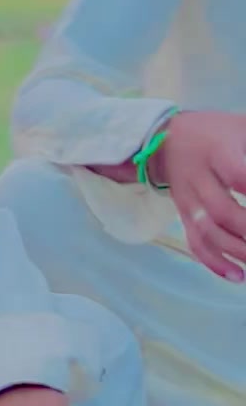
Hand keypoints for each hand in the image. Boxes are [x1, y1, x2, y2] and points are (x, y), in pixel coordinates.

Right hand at [149, 110, 245, 281]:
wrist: (168, 140)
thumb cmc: (219, 133)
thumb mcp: (245, 128)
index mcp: (219, 150)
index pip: (239, 176)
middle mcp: (199, 177)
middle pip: (223, 211)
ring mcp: (188, 199)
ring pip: (209, 232)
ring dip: (238, 252)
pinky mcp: (184, 216)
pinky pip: (196, 242)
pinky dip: (215, 263)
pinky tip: (239, 276)